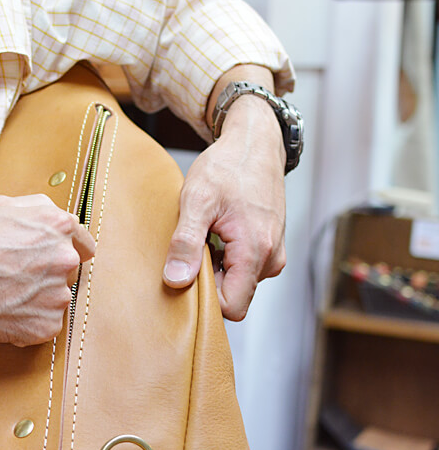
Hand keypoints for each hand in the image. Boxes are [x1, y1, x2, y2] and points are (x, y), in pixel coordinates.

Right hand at [0, 194, 95, 345]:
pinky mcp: (46, 325)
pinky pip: (44, 325)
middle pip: (66, 273)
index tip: (50, 262)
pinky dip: (26, 324)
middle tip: (11, 278)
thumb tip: (55, 220)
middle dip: (45, 276)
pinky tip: (1, 313)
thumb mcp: (1, 206)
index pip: (83, 246)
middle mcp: (64, 259)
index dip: (64, 253)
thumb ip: (38, 212)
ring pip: (53, 300)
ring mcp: (57, 294)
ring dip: (34, 301)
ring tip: (0, 294)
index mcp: (58, 226)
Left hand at [162, 96, 286, 320]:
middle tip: (190, 250)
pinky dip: (226, 260)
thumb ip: (186, 243)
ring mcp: (274, 254)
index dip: (204, 298)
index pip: (231, 306)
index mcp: (256, 251)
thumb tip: (176, 281)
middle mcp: (271, 258)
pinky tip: (215, 236)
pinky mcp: (270, 247)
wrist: (254, 143)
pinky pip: (244, 270)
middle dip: (208, 283)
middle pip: (234, 297)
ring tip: (204, 238)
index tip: (184, 273)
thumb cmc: (226, 166)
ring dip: (216, 270)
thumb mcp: (196, 200)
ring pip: (238, 284)